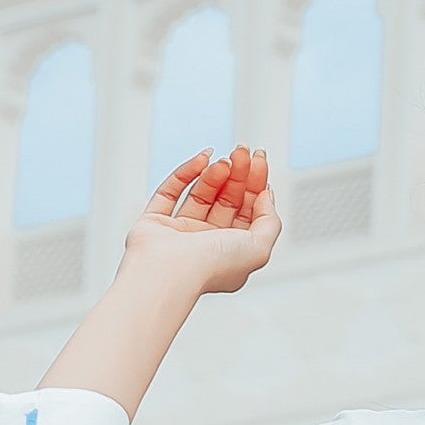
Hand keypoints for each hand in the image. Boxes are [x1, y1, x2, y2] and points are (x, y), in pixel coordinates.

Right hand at [130, 147, 280, 300]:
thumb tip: (266, 195)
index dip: (256, 183)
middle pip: (227, 199)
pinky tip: (203, 159)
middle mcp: (207, 243)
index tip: (259, 159)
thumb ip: (270, 221)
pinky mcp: (155, 222)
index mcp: (233, 252)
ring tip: (224, 161)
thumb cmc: (212, 267)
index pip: (248, 211)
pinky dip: (186, 172)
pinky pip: (170, 191)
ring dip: (215, 173)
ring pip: (201, 193)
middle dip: (238, 173)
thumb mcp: (260, 247)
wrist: (169, 272)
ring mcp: (180, 233)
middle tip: (242, 151)